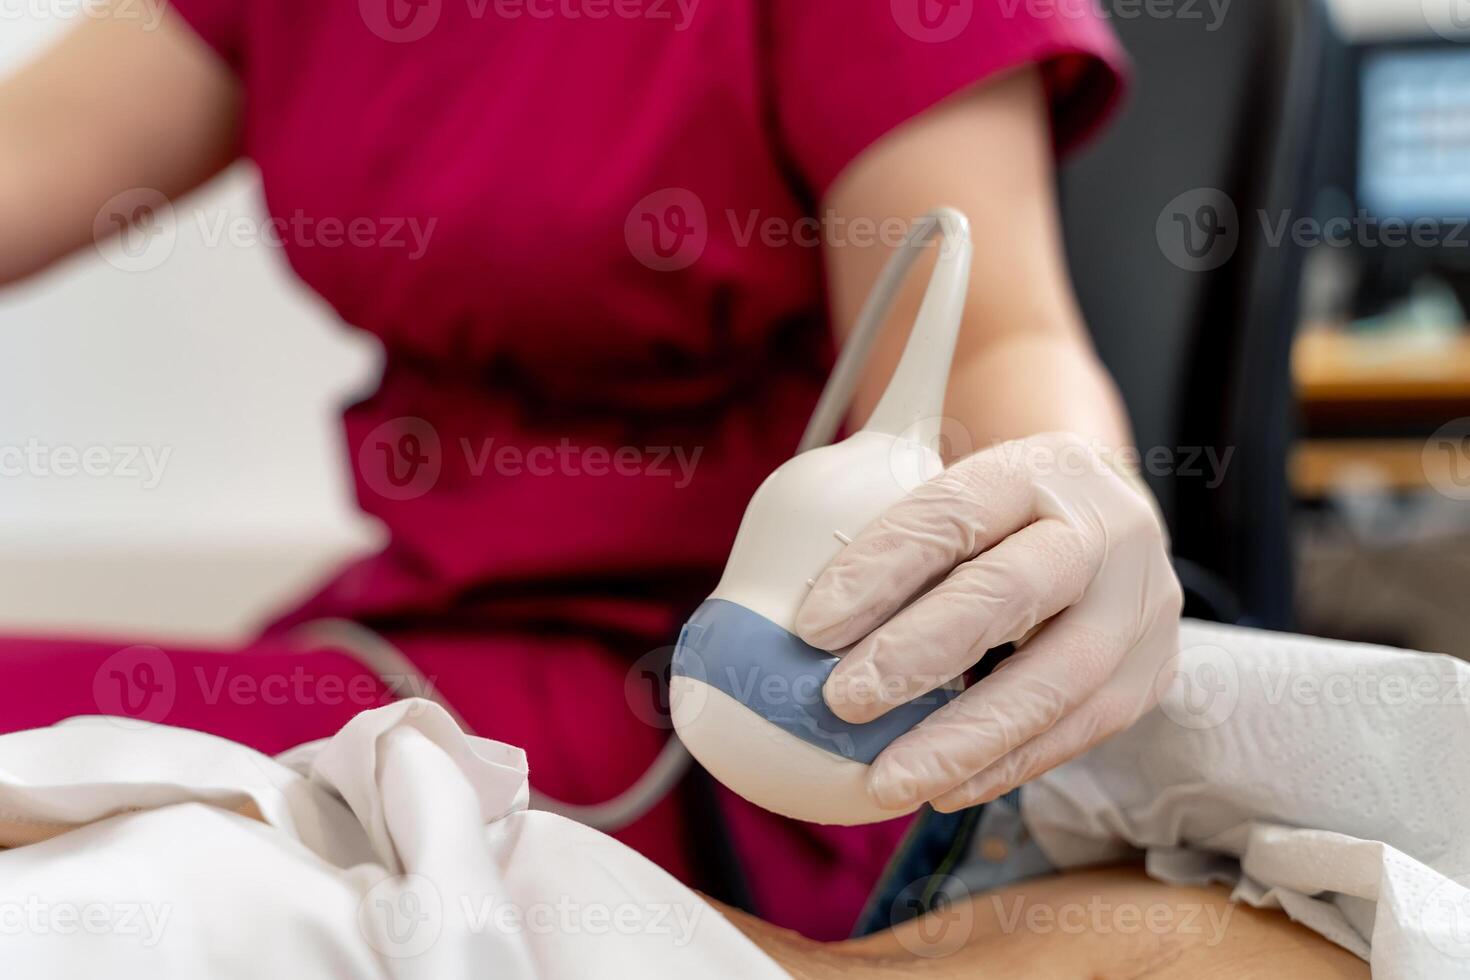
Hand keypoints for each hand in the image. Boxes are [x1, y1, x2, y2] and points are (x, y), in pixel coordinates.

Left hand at [796, 431, 1182, 812]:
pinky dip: (1002, 766)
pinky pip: (1076, 732)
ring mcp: (1140, 606)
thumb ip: (882, 526)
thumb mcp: (953, 487)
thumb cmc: (996, 516)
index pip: (956, 513)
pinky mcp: (1150, 674)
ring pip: (1055, 681)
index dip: (881, 568)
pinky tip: (939, 789)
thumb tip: (774, 608)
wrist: (1103, 522)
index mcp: (1042, 468)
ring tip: (885, 781)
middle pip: (1013, 591)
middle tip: (844, 700)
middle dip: (921, 652)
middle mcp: (1106, 529)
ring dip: (961, 738)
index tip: (810, 626)